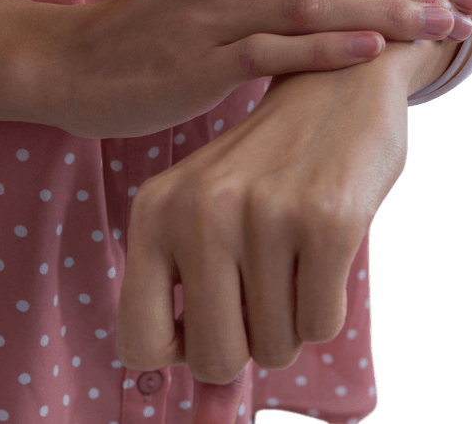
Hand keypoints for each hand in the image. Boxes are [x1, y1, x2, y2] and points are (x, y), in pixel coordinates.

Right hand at [54, 0, 471, 139]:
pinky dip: (326, 48)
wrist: (71, 63)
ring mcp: (212, 10)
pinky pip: (271, 48)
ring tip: (439, 30)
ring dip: (386, 15)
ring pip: (315, 3)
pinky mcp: (196, 57)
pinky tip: (370, 52)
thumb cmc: (150, 36)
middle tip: (468, 6)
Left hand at [115, 65, 411, 423]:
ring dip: (291, 320)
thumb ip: (183, 283)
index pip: (138, 343)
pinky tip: (322, 250)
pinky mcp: (326, 220)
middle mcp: (198, 213)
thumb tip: (199, 384)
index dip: (179, 350)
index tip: (210, 323)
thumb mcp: (199, 206)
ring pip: (276, 346)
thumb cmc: (263, 167)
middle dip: (246, 344)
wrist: (333, 86)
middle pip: (214, 359)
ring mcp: (262, 215)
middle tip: (263, 293)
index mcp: (153, 213)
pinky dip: (326, 305)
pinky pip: (321, 325)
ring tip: (292, 256)